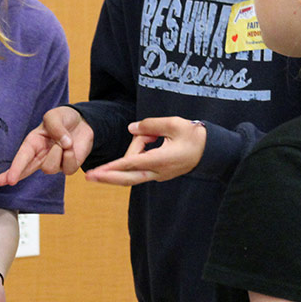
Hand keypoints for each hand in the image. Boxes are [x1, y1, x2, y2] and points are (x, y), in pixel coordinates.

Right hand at [0, 106, 93, 185]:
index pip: (21, 157)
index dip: (13, 169)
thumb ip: (56, 126)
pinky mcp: (68, 168)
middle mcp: (40, 156)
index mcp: (32, 143)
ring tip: (63, 141)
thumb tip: (64, 145)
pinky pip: (67, 168)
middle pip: (26, 171)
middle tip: (8, 181)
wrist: (82, 122)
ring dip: (57, 151)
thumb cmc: (63, 119)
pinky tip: (71, 147)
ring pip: (49, 168)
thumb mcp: (54, 116)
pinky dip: (70, 155)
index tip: (1, 180)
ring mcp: (54, 164)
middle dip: (17, 175)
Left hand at [85, 116, 204, 185]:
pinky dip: (134, 160)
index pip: (132, 164)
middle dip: (108, 177)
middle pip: (128, 178)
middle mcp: (158, 171)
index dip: (113, 167)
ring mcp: (158, 175)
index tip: (99, 172)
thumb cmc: (194, 136)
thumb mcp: (174, 123)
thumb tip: (131, 128)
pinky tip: (140, 146)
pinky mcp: (159, 174)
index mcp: (161, 160)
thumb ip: (150, 125)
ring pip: (134, 171)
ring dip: (131, 154)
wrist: (211, 151)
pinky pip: (141, 168)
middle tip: (89, 177)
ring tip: (151, 133)